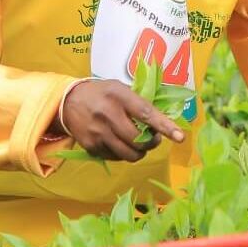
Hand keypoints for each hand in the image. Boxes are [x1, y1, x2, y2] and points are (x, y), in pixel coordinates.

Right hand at [57, 80, 185, 161]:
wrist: (67, 102)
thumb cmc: (101, 94)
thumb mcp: (119, 88)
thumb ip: (138, 103)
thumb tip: (161, 124)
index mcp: (118, 95)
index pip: (146, 113)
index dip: (164, 126)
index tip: (180, 136)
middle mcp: (108, 114)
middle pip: (139, 140)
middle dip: (151, 143)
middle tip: (153, 138)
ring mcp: (98, 133)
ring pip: (129, 154)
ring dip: (139, 152)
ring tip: (138, 143)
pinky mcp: (92, 146)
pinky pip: (116, 157)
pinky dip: (123, 153)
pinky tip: (119, 142)